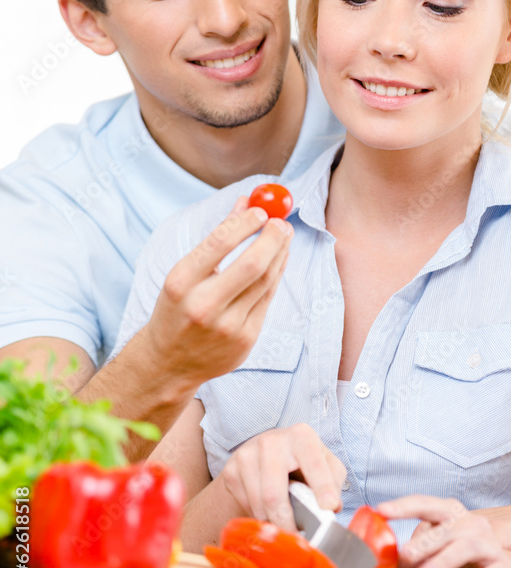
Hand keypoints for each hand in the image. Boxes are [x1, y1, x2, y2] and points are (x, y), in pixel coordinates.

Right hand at [141, 197, 291, 387]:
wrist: (169, 363)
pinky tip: (279, 260)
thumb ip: (216, 238)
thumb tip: (246, 203)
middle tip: (281, 222)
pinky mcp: (245, 340)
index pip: (218, 244)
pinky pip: (267, 300)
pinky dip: (276, 275)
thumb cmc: (177, 309)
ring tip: (284, 235)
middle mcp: (203, 306)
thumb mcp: (184, 274)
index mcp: (180, 284)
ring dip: (280, 254)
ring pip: (265, 282)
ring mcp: (226, 327)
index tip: (261, 210)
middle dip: (272, 238)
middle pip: (251, 265)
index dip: (245, 223)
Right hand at [221, 423, 346, 531]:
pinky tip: (268, 509)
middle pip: (274, 494)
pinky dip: (259, 516)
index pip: (313, 464)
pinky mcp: (231, 469)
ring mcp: (247, 454)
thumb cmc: (301, 460)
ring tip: (284, 523)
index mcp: (301, 436)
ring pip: (259, 505)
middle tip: (296, 538)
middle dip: (286, 523)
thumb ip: (334, 482)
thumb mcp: (325, 463)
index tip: (329, 507)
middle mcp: (271, 441)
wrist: (265, 452)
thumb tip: (332, 507)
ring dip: (273, 522)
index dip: (322, 487)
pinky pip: (246, 506)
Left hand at [377, 495, 510, 567]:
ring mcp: (489, 546)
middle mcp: (470, 525)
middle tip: (405, 554)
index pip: (425, 505)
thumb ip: (406, 558)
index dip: (403, 506)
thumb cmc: (462, 566)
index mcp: (449, 516)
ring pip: (466, 547)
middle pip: (446, 528)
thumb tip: (376, 561)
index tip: (381, 510)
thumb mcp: (430, 561)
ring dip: (443, 560)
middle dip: (424, 541)